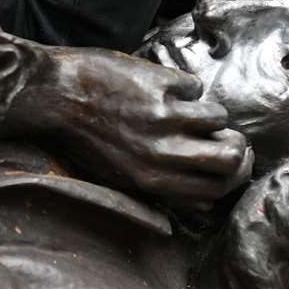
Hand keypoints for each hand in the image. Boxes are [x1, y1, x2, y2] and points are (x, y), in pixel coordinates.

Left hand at [38, 50, 252, 214]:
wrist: (51, 94)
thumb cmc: (82, 138)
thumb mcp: (119, 178)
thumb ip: (163, 193)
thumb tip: (207, 205)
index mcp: (151, 181)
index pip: (216, 190)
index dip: (234, 176)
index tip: (235, 162)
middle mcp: (161, 153)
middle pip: (230, 157)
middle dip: (237, 146)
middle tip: (227, 136)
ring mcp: (162, 116)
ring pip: (218, 117)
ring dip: (209, 112)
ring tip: (186, 107)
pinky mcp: (159, 83)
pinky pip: (194, 86)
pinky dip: (184, 85)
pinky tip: (161, 86)